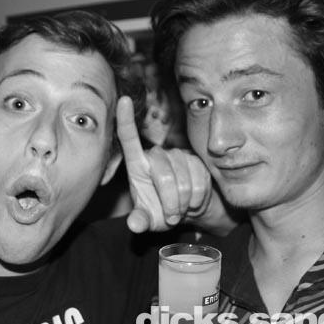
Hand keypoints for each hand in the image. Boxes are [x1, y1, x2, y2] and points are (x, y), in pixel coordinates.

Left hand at [117, 96, 237, 234]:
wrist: (187, 211)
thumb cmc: (160, 211)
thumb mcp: (148, 219)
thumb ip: (140, 221)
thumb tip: (135, 224)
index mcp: (137, 164)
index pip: (129, 138)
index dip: (126, 119)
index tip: (123, 100)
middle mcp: (157, 155)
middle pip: (163, 174)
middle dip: (169, 202)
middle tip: (171, 216)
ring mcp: (178, 156)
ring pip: (184, 179)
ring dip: (183, 202)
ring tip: (180, 209)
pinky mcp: (197, 161)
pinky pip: (200, 181)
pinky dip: (197, 199)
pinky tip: (193, 202)